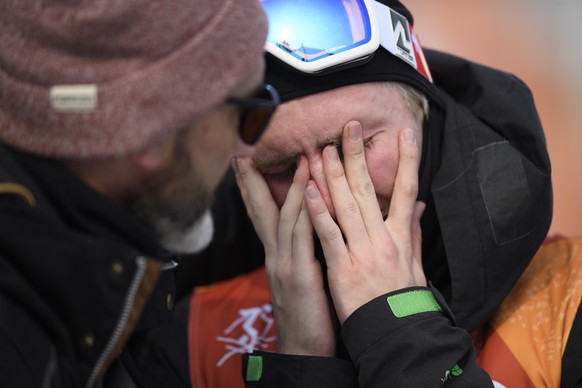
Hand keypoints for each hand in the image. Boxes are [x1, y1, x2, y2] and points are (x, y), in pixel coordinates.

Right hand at [233, 156, 335, 355]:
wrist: (304, 351)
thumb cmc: (308, 313)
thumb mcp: (302, 277)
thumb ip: (305, 251)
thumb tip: (313, 230)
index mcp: (277, 255)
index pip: (262, 214)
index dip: (253, 188)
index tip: (246, 163)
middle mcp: (275, 255)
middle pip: (262, 210)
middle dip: (253, 179)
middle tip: (247, 152)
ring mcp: (284, 264)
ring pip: (285, 216)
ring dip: (292, 185)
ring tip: (300, 157)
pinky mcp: (299, 275)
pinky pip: (302, 237)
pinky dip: (305, 211)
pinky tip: (310, 191)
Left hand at [304, 122, 425, 323]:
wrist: (395, 333)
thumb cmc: (403, 300)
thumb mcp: (415, 265)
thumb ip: (413, 232)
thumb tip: (418, 205)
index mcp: (400, 236)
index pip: (405, 190)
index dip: (407, 161)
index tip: (405, 134)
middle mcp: (383, 238)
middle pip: (368, 190)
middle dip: (358, 156)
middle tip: (349, 126)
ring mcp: (363, 251)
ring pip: (346, 206)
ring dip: (333, 175)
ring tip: (323, 149)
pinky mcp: (343, 267)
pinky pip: (329, 234)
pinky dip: (318, 211)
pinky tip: (308, 189)